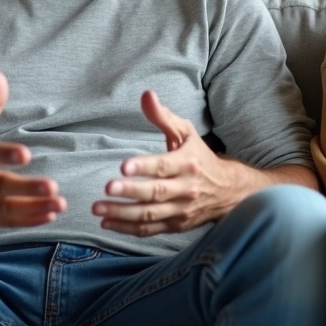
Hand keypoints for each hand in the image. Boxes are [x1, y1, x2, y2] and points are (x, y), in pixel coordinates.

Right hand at [0, 72, 65, 228]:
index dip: (6, 154)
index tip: (27, 154)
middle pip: (0, 187)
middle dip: (27, 188)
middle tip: (53, 186)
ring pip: (7, 208)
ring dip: (35, 207)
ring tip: (61, 203)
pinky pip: (8, 223)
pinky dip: (29, 221)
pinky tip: (51, 215)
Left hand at [92, 91, 232, 236]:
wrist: (227, 192)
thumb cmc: (200, 158)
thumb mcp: (186, 134)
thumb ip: (163, 117)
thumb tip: (146, 95)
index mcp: (186, 163)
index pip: (163, 166)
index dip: (143, 167)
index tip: (123, 166)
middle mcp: (185, 188)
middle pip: (155, 192)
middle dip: (130, 191)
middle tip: (107, 188)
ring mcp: (180, 210)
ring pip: (150, 214)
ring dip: (122, 213)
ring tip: (98, 208)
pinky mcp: (175, 225)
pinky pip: (149, 230)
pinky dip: (127, 229)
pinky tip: (107, 222)